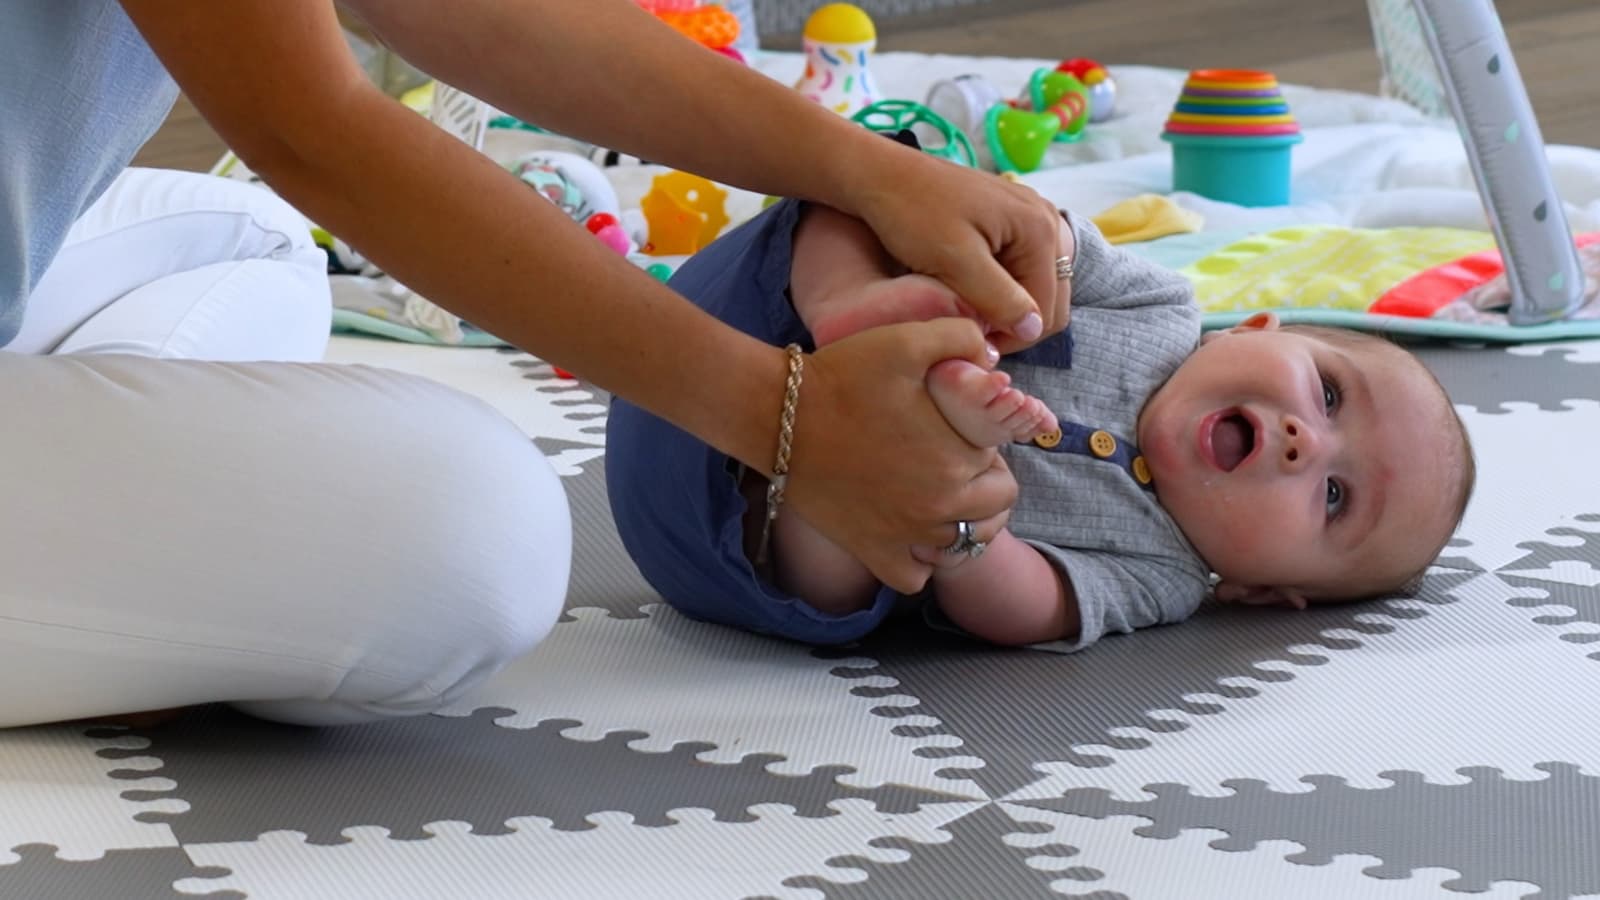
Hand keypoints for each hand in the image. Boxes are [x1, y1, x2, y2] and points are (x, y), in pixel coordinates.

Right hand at [783, 318, 1018, 593]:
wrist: (779, 416)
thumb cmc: (842, 376)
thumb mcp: (905, 340)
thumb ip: (960, 337)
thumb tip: (990, 354)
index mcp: (956, 464)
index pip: (1002, 472)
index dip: (986, 452)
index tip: (960, 436)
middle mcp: (937, 510)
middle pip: (992, 513)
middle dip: (981, 488)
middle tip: (950, 462)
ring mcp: (904, 538)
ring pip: (960, 548)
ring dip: (958, 525)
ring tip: (936, 496)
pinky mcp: (872, 552)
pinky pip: (915, 577)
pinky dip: (919, 561)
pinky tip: (908, 531)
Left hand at [851, 151, 1069, 354]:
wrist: (878, 174)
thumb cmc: (912, 213)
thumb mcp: (955, 262)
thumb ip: (998, 297)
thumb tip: (1034, 329)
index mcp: (1039, 229)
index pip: (1046, 309)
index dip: (1012, 337)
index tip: (970, 342)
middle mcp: (1045, 219)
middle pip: (1048, 298)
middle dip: (1013, 323)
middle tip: (969, 332)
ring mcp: (1028, 218)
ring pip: (1033, 286)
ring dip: (1005, 307)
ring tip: (965, 312)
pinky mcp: (1009, 220)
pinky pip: (1018, 268)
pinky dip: (998, 287)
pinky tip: (966, 291)